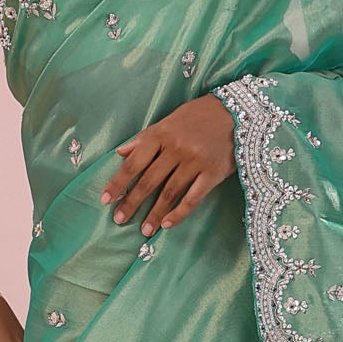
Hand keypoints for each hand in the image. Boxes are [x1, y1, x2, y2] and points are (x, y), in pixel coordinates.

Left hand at [100, 93, 235, 236]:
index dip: (118, 182)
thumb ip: (145, 138)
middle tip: (119, 219)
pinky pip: (193, 198)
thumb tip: (120, 153)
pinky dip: (179, 213)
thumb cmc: (198, 116)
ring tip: (144, 230)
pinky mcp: (213, 173)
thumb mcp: (168, 121)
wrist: (236, 111)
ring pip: (169, 192)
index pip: (134, 163)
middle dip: (132, 202)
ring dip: (154, 213)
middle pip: (149, 180)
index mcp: (160, 135)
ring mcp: (195, 162)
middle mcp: (176, 149)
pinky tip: (167, 224)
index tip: (106, 199)